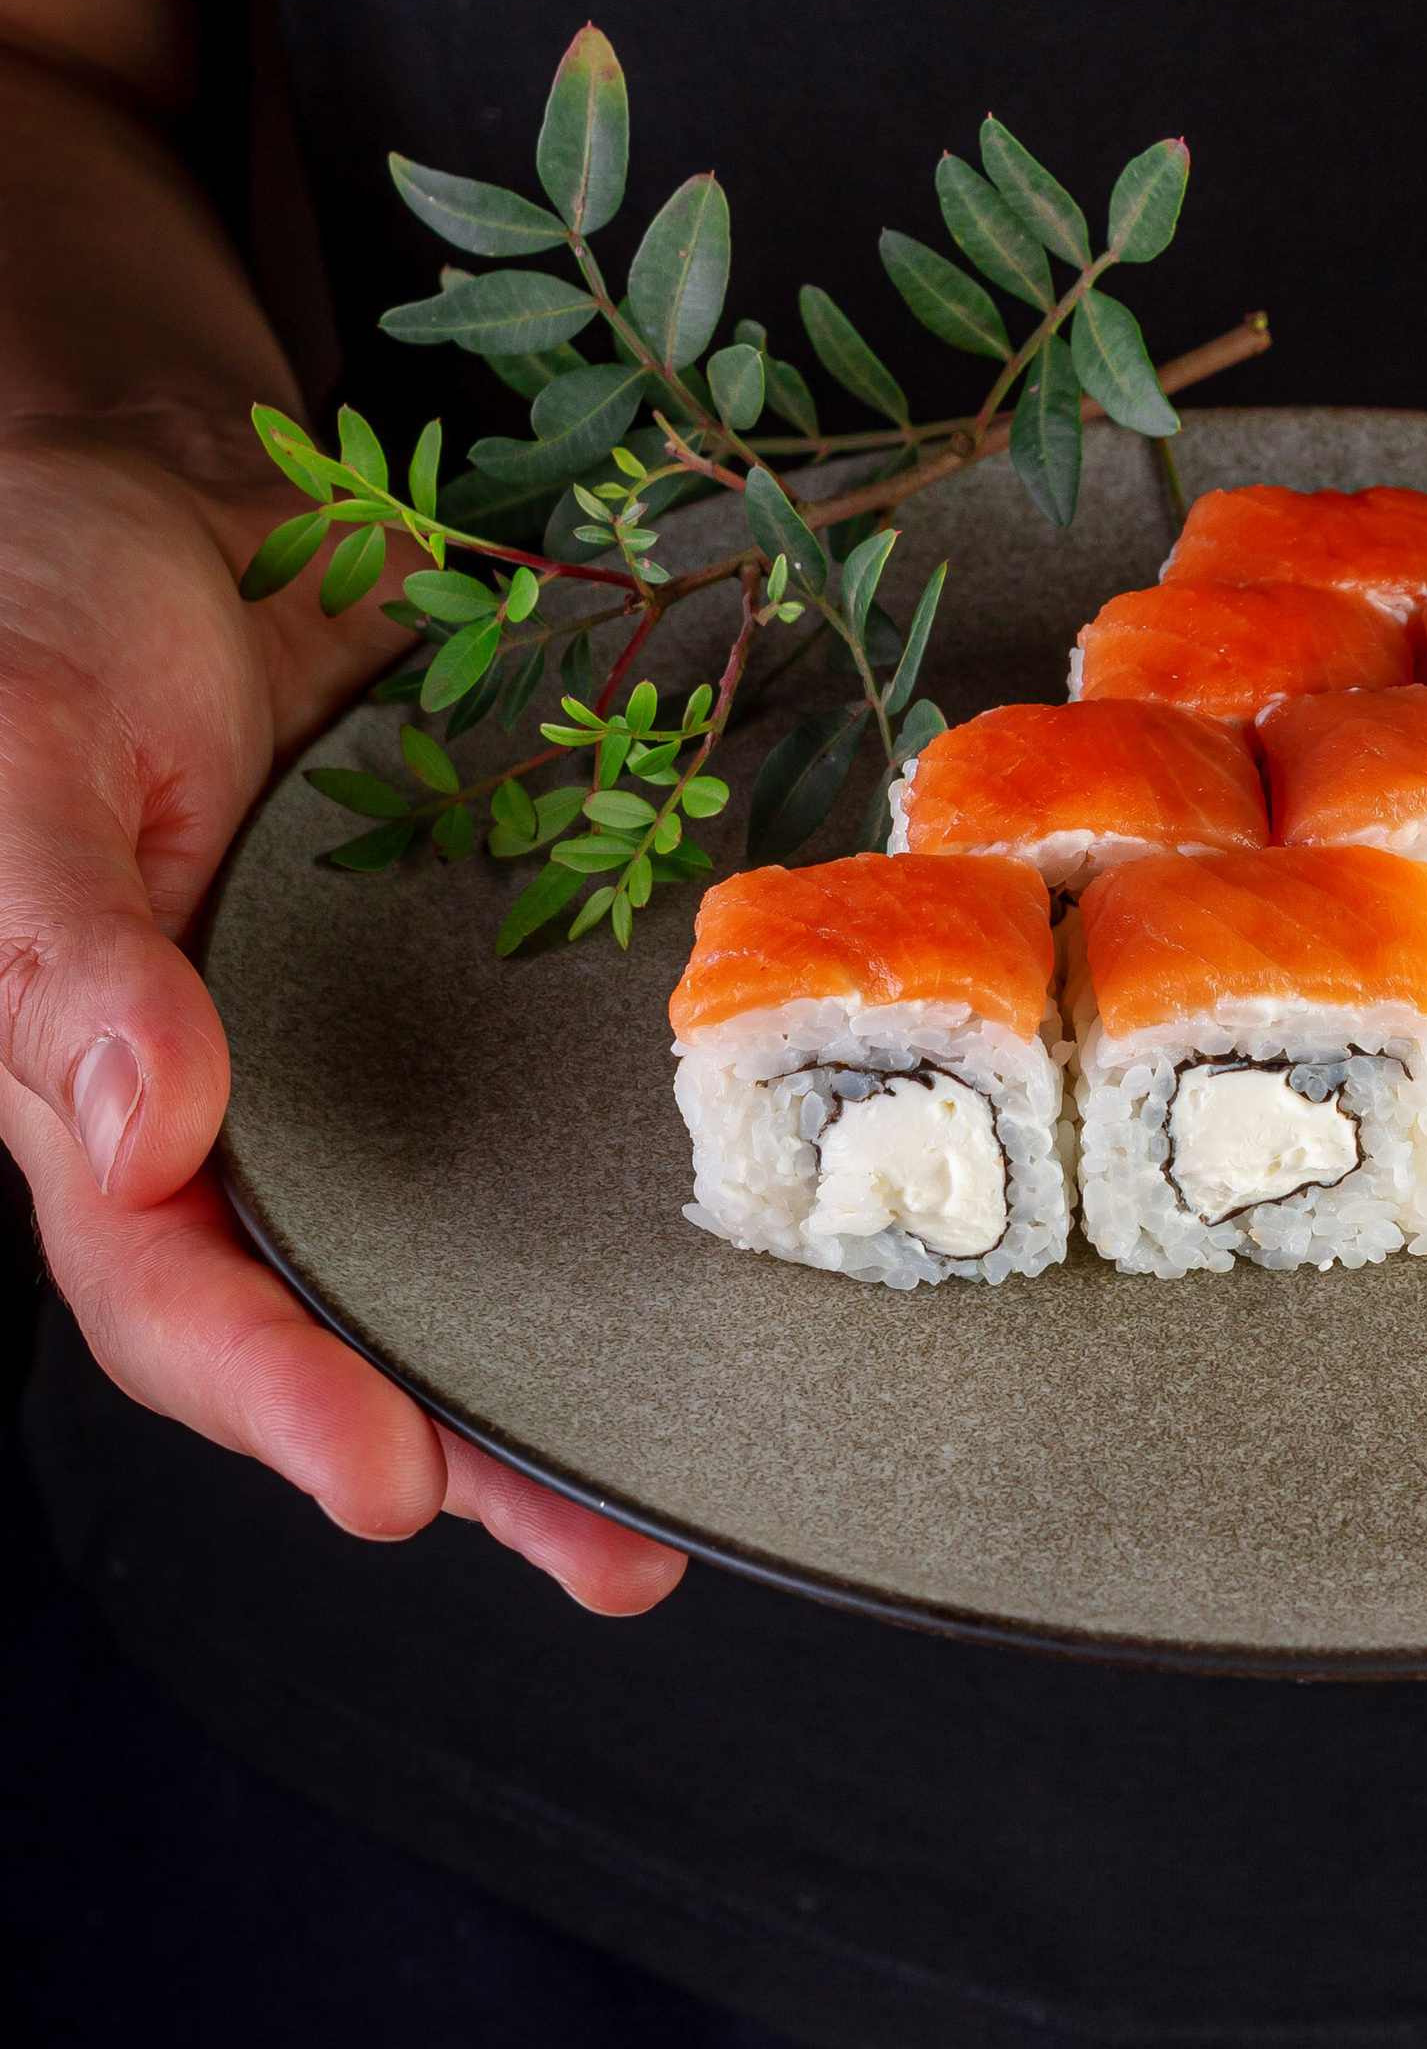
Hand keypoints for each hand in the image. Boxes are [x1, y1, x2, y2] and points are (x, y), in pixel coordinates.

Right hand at [0, 417, 683, 1612]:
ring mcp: (350, 1060)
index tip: (392, 1480)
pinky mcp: (458, 985)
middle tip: (613, 1552)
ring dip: (563, 1368)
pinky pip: (535, 1104)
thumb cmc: (43, 622)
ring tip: (694, 1489)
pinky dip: (619, 1182)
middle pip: (334, 1327)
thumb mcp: (20, 770)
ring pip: (454, 1250)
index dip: (274, 1399)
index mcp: (89, 1101)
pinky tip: (734, 1234)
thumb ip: (64, 955)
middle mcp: (230, 1114)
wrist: (170, 496)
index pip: (168, 1296)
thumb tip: (145, 1126)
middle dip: (466, 1452)